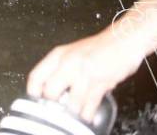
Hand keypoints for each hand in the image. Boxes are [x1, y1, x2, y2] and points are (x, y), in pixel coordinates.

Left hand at [26, 28, 144, 121]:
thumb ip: (60, 70)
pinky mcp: (100, 83)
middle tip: (57, 112)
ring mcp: (83, 74)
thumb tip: (50, 91)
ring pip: (71, 103)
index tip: (35, 102)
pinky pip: (89, 106)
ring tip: (74, 116)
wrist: (122, 40)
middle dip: (53, 105)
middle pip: (50, 92)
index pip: (36, 77)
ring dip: (73, 113)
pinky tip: (87, 116)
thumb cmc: (99, 48)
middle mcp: (67, 63)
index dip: (33, 93)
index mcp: (58, 55)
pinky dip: (87, 115)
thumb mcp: (72, 54)